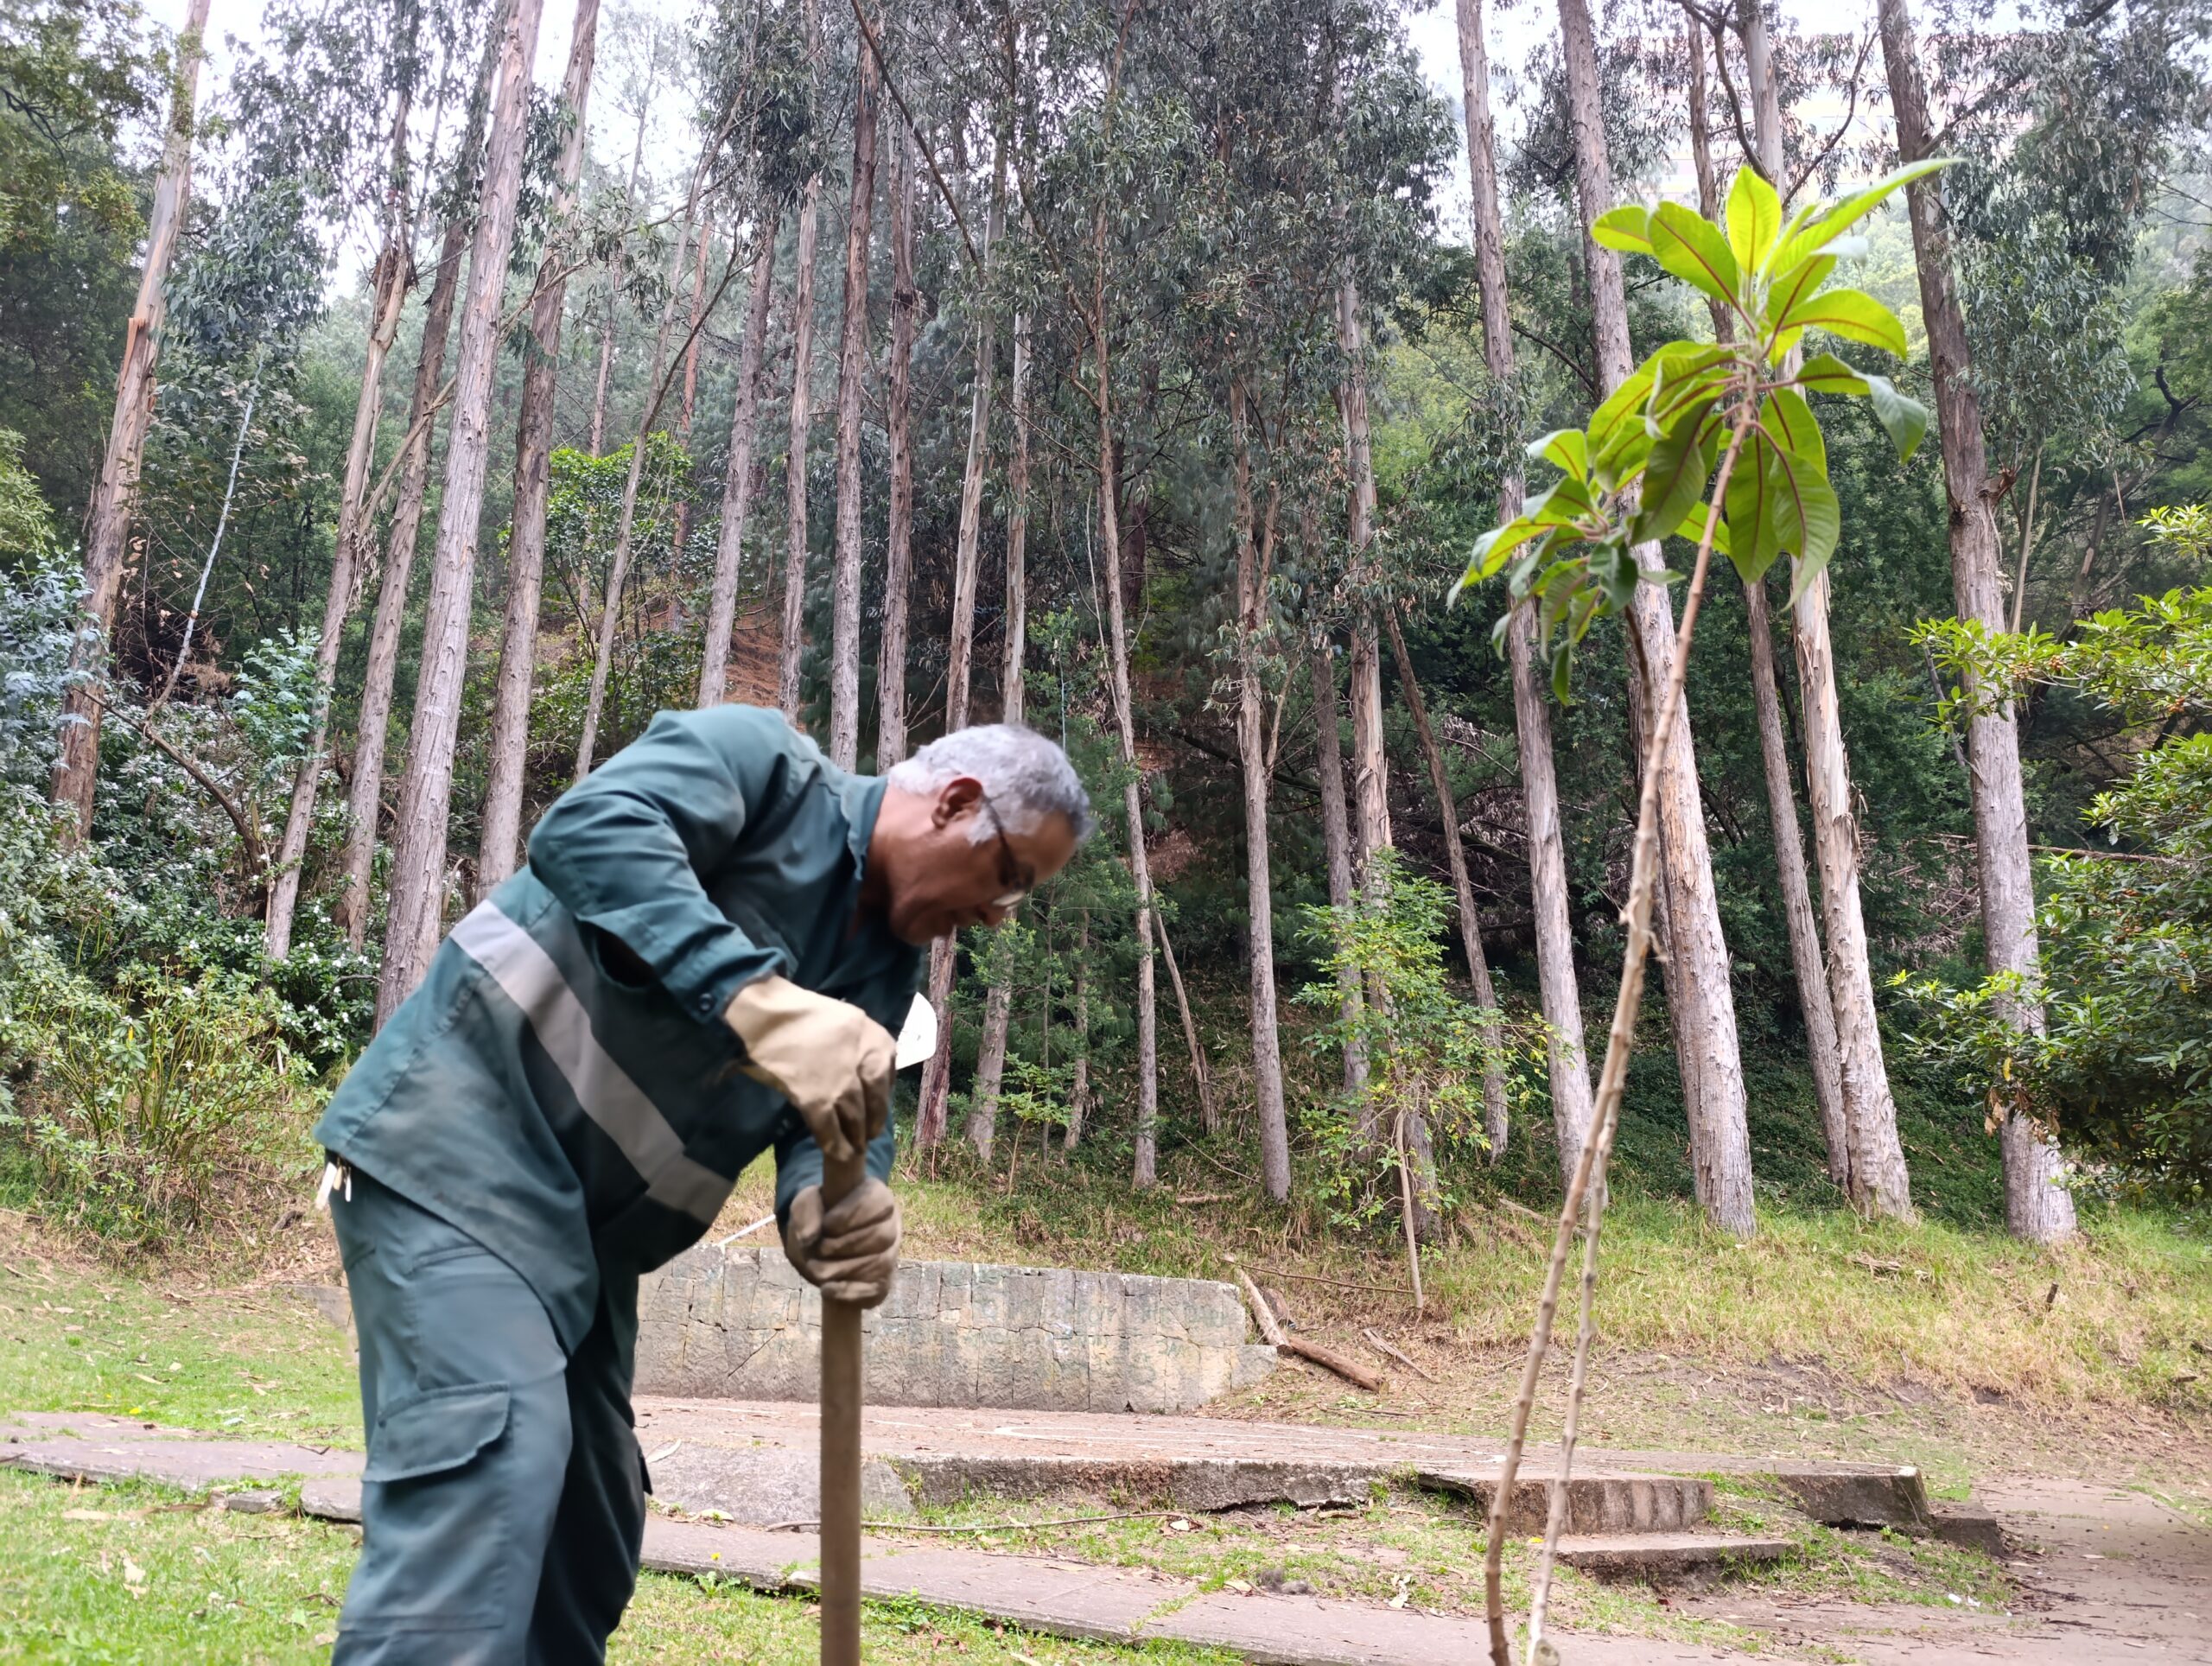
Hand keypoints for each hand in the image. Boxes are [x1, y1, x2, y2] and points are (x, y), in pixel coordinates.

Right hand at [724, 976, 894, 1163]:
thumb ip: (854, 1046)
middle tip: (868, 1134)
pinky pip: (829, 1125)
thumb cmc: (793, 1015)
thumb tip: (859, 1079)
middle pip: (876, 1096)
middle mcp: (863, 1054)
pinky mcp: (816, 1095)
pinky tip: (834, 1151)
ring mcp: (840, 1077)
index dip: (883, 1094)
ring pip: (855, 1115)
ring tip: (853, 1148)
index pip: (887, 1070)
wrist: (761, 1012)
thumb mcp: (838, 1022)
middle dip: (874, 1119)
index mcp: (870, 1032)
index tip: (877, 1106)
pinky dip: (833, 1141)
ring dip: (854, 1136)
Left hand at [781, 1179, 901, 1306]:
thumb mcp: (807, 1203)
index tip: (827, 1224)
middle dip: (846, 1245)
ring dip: (844, 1269)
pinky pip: (876, 1288)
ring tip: (817, 1269)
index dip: (853, 1215)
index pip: (880, 1202)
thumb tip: (809, 1237)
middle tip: (819, 1249)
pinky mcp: (882, 1281)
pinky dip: (849, 1291)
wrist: (819, 1244)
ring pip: (881, 1263)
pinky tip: (827, 1289)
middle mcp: (891, 1224)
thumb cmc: (819, 1216)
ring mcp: (890, 1254)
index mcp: (877, 1196)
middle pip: (882, 1235)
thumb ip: (807, 1211)